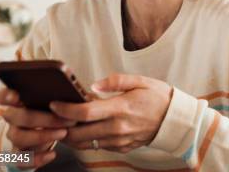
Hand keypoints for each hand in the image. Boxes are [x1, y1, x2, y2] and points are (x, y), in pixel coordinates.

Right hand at [0, 87, 75, 169]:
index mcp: (19, 100)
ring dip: (42, 136)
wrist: (50, 130)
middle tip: (66, 119)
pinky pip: (21, 159)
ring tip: (63, 133)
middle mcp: (13, 117)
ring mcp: (15, 135)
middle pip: (15, 116)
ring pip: (18, 137)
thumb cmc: (53, 109)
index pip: (3, 95)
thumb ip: (57, 93)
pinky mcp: (19, 153)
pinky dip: (37, 158)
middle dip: (42, 118)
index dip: (6, 95)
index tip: (15, 97)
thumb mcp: (55, 99)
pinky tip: (52, 154)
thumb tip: (69, 89)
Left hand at [49, 73, 172, 152]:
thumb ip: (116, 81)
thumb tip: (93, 86)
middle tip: (52, 116)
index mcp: (121, 108)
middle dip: (61, 126)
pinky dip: (86, 139)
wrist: (176, 119)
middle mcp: (118, 128)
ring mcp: (119, 140)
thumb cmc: (158, 97)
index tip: (53, 104)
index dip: (65, 109)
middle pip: (78, 133)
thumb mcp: (141, 81)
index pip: (85, 112)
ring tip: (64, 123)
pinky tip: (84, 128)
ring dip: (71, 135)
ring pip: (85, 143)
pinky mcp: (121, 147)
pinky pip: (97, 146)